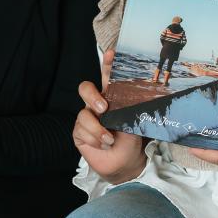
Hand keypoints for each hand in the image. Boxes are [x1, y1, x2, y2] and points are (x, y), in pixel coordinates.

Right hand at [74, 48, 145, 182]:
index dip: (107, 64)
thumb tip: (138, 98)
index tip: (111, 54)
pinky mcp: (79, 133)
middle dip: (92, 96)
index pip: (107, 78)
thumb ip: (131, 109)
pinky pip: (81, 131)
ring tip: (110, 140)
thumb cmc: (130, 141)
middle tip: (104, 108)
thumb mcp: (134, 123)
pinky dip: (94, 140)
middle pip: (85, 89)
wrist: (124, 164)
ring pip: (83, 115)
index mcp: (111, 99)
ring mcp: (86, 118)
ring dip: (98, 130)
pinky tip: (103, 145)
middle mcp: (96, 105)